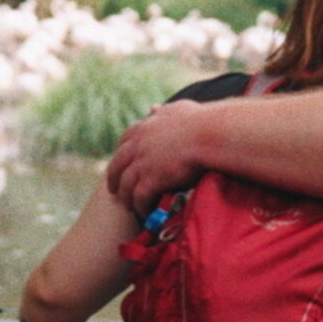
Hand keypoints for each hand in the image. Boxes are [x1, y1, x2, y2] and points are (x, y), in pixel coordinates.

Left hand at [105, 99, 211, 214]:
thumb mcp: (175, 109)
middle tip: (114, 190)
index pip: (124, 141)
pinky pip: (139, 197)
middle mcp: (137, 146)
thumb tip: (153, 108)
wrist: (208, 134)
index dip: (121, 153)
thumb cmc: (199, 121)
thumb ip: (161, 111)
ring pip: (126, 185)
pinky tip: (144, 213)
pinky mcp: (151, 180)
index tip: (122, 162)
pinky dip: (140, 206)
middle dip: (114, 179)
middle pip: (117, 166)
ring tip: (130, 206)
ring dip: (126, 197)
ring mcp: (142, 164)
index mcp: (143, 128)